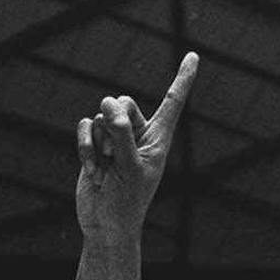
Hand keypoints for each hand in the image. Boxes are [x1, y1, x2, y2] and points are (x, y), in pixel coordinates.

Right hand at [76, 52, 198, 238]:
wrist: (105, 224)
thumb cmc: (126, 201)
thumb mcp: (129, 168)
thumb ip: (123, 134)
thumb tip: (110, 107)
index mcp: (159, 139)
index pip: (173, 102)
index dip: (182, 78)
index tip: (194, 55)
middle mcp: (140, 135)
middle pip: (123, 101)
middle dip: (114, 118)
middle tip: (114, 150)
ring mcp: (116, 139)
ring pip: (101, 115)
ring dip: (99, 142)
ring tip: (106, 167)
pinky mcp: (95, 144)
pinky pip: (85, 126)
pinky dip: (84, 146)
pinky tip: (92, 169)